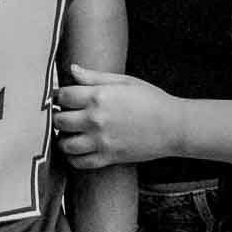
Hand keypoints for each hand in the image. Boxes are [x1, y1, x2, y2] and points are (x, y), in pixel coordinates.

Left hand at [51, 64, 183, 168]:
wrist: (174, 126)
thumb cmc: (152, 100)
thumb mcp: (124, 81)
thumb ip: (95, 76)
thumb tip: (72, 69)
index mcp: (98, 97)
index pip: (63, 96)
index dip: (59, 96)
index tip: (62, 98)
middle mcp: (96, 119)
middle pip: (59, 120)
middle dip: (58, 116)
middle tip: (63, 115)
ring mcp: (101, 141)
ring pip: (65, 144)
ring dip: (62, 138)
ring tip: (68, 133)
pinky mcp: (108, 157)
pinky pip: (79, 162)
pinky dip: (73, 158)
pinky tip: (77, 150)